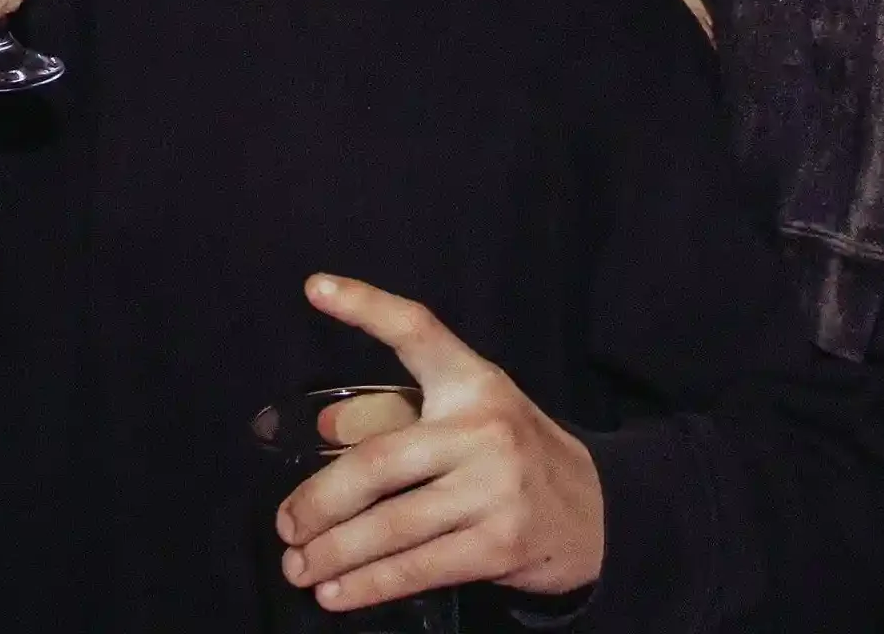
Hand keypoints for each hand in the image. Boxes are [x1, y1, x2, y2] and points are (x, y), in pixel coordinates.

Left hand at [277, 273, 604, 609]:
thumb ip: (395, 415)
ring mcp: (494, 488)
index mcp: (470, 380)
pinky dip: (370, 585)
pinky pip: (418, 566)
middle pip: (378, 463)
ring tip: (298, 567)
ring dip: (335, 553)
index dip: (365, 306)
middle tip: (285, 525)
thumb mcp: (464, 416)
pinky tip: (337, 595)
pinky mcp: (500, 544)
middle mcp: (482, 427)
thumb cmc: (510, 454)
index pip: (415, 330)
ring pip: (391, 525)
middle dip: (320, 500)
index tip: (315, 287)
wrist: (598, 511)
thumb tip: (323, 426)